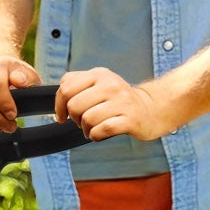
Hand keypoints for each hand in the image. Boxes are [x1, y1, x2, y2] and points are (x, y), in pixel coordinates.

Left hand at [56, 66, 179, 142]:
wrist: (151, 109)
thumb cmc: (118, 100)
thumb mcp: (98, 83)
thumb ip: (76, 85)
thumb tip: (58, 102)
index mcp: (99, 74)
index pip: (66, 87)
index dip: (59, 105)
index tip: (62, 115)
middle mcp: (111, 84)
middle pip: (74, 106)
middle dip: (74, 119)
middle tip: (84, 122)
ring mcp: (122, 101)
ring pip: (87, 119)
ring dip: (86, 129)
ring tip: (94, 128)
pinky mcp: (129, 119)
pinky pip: (101, 130)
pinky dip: (96, 136)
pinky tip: (101, 133)